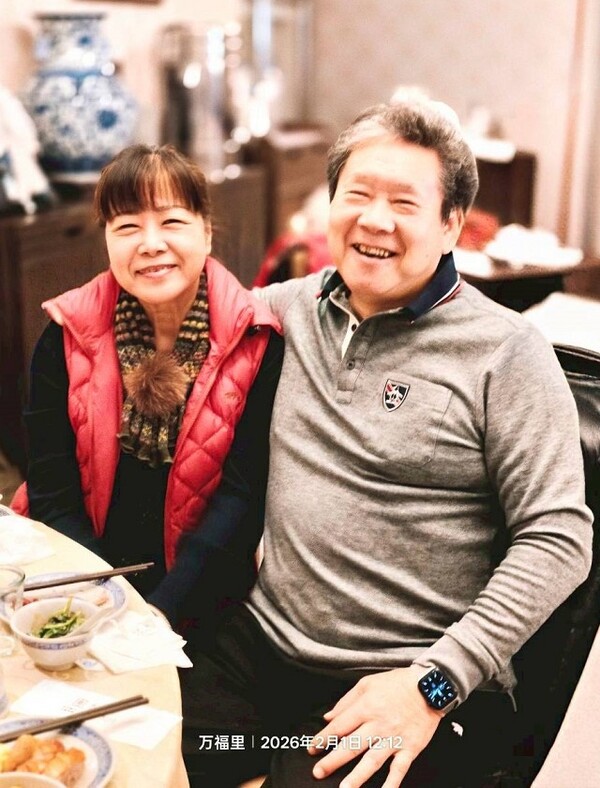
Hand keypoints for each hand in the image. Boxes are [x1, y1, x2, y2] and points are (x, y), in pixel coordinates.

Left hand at [308, 665, 442, 787]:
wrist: (429, 687)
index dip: (323, 738)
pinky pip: (399, 769)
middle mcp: (378, 725)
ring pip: (372, 761)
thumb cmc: (397, 684)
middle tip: (318, 772)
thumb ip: (346, 701)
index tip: (312, 748)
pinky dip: (391, 784)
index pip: (340, 726)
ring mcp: (394, 739)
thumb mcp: (367, 683)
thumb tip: (328, 717)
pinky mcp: (410, 748)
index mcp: (366, 708)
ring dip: (357, 777)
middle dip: (332, 761)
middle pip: (352, 746)